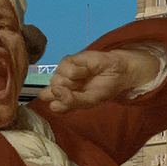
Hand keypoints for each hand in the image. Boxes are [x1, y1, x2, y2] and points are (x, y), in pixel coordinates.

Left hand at [41, 48, 160, 112]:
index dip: (61, 103)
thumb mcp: (90, 101)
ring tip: (86, 78)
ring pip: (56, 80)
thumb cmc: (104, 88)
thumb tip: (54, 91)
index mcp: (64, 99)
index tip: (76, 100)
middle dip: (67, 92)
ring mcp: (62, 73)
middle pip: (49, 93)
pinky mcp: (67, 60)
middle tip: (82, 88)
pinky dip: (79, 71)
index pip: (52, 105)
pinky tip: (86, 70)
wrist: (118, 71)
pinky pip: (66, 69)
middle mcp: (60, 86)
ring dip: (73, 82)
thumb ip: (71, 101)